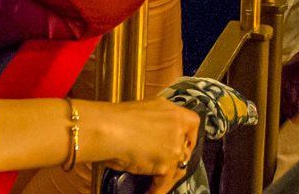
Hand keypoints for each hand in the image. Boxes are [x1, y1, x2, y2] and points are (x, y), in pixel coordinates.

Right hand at [84, 99, 200, 193]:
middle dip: (177, 158)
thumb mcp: (141, 112)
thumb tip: (152, 137)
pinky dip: (156, 189)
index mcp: (170, 111)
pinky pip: (164, 182)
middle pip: (185, 148)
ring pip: (177, 167)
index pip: (192, 123)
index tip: (185, 142)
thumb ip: (154, 123)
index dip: (189, 135)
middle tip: (167, 165)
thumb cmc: (113, 119)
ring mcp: (173, 146)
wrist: (106, 128)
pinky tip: (150, 191)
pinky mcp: (165, 164)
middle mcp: (175, 127)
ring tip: (157, 183)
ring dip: (167, 176)